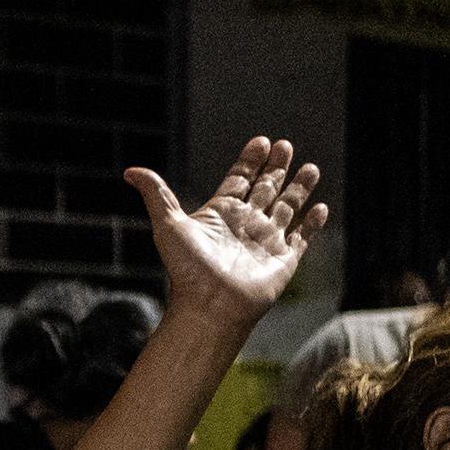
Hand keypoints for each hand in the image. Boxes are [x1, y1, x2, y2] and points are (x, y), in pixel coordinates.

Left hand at [125, 136, 327, 333]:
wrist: (210, 307)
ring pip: (287, 208)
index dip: (250, 161)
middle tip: (285, 145)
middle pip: (265, 189)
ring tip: (310, 167)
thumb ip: (156, 194)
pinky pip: (302, 238)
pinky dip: (312, 224)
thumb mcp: (168, 225)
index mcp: (222, 213)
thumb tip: (130, 171)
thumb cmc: (187, 270)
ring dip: (298, 188)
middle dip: (276, 168)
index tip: (261, 141)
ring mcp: (266, 241)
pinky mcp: (284, 260)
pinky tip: (320, 207)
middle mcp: (246, 224)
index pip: (239, 179)